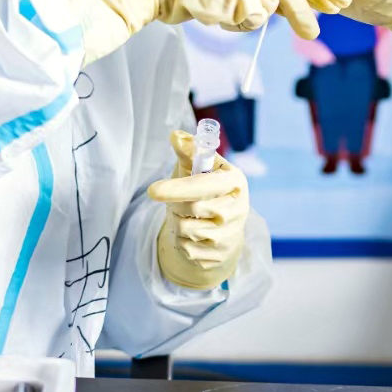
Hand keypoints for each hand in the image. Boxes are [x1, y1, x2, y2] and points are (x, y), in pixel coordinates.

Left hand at [147, 130, 248, 289]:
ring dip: (176, 222)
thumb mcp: (199, 168)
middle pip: (192, 208)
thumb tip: (176, 136)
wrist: (223, 227)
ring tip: (184, 216)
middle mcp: (239, 209)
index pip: (204, 185)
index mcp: (235, 182)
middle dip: (175, 204)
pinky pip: (187, 249)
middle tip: (174, 201)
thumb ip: (188, 152)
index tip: (152, 190)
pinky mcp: (220, 255)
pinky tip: (189, 234)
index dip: (178, 188)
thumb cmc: (207, 189)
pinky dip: (180, 241)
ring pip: (186, 230)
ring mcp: (231, 235)